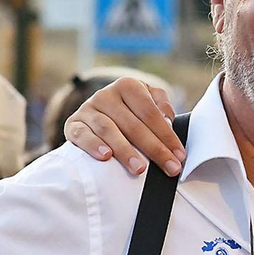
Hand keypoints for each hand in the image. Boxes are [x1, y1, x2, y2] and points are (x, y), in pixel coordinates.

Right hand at [64, 78, 183, 176]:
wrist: (95, 115)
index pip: (150, 112)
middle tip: (169, 167)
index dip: (167, 135)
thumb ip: (161, 105)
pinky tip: (106, 157)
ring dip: (125, 151)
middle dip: (154, 149)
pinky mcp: (73, 124)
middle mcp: (106, 95)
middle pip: (133, 124)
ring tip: (140, 168)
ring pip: (108, 130)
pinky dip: (93, 145)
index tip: (180, 156)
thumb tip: (168, 119)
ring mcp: (88, 109)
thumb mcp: (148, 102)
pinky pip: (82, 135)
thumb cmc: (130, 112)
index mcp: (128, 86)